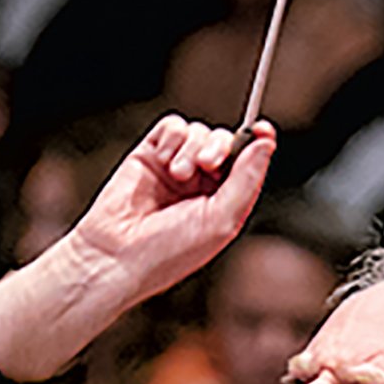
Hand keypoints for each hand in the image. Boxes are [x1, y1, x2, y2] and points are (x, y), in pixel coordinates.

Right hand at [63, 116, 275, 315]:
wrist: (117, 256)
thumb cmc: (167, 252)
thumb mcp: (221, 220)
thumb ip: (247, 179)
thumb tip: (266, 143)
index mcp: (223, 202)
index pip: (246, 163)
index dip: (257, 143)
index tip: (262, 130)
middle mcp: (200, 184)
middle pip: (223, 141)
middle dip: (220, 146)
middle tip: (208, 164)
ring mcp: (174, 168)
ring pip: (198, 132)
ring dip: (192, 147)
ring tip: (177, 173)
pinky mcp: (149, 156)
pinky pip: (171, 127)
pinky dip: (172, 138)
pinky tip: (164, 161)